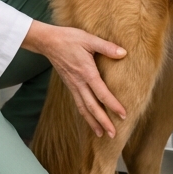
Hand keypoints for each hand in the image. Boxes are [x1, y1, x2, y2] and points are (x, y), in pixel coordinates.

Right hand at [22, 20, 127, 137]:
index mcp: (86, 72)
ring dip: (93, 122)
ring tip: (102, 134)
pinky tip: (90, 120)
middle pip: (92, 107)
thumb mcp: (89, 39)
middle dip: (103, 122)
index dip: (113, 105)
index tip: (123, 115)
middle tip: (113, 135)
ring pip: (84, 108)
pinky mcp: (69, 86)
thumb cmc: (69, 38)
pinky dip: (85, 114)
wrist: (48, 42)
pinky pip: (78, 103)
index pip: (102, 93)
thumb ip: (106, 47)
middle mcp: (79, 83)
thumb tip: (123, 53)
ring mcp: (73, 86)